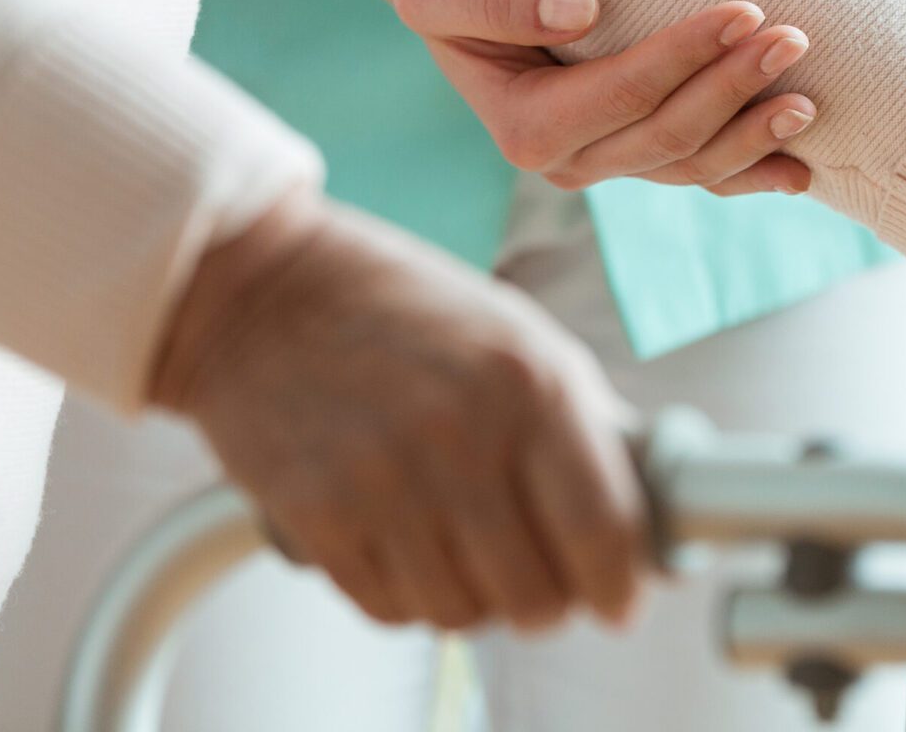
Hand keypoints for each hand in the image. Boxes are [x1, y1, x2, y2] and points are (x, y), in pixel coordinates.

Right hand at [151, 189, 649, 630]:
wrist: (262, 290)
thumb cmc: (404, 309)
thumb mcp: (520, 336)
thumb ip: (582, 422)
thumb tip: (643, 510)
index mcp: (532, 382)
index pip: (602, 529)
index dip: (621, 585)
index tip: (621, 600)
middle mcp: (463, 434)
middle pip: (535, 593)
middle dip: (549, 600)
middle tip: (544, 581)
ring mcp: (384, 480)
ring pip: (463, 614)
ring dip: (477, 601)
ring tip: (470, 555)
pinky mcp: (316, 516)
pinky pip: (390, 610)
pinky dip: (410, 597)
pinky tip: (411, 549)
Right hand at [390, 0, 816, 195]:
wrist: (461, 2)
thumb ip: (495, 1)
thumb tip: (579, 11)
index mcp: (525, 127)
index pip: (624, 93)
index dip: (686, 55)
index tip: (742, 10)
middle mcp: (569, 162)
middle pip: (670, 134)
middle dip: (736, 88)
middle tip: (793, 36)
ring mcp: (608, 165)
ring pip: (695, 165)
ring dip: (757, 135)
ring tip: (809, 99)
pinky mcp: (638, 157)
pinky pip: (702, 176)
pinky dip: (753, 173)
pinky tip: (800, 171)